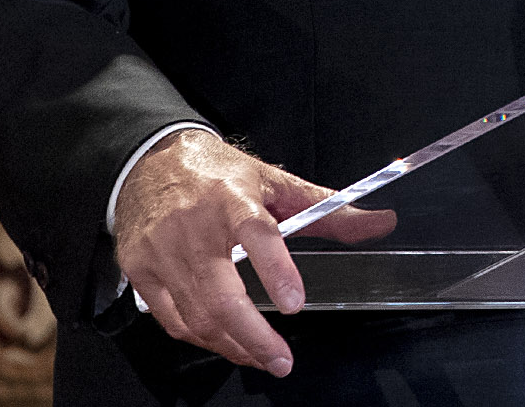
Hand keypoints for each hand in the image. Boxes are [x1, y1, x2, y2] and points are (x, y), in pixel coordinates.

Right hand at [111, 129, 392, 375]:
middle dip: (253, 336)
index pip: (258, 234)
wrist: (149, 163)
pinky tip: (225, 342)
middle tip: (282, 360)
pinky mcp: (139, 270)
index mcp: (233, 199)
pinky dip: (201, 338)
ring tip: (262, 357)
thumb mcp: (277, 184)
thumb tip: (385, 222)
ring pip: (196, 315)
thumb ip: (331, 210)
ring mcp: (161, 252)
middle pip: (220, 294)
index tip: (295, 304)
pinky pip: (171, 319)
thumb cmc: (221, 176)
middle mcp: (194, 227)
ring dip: (232, 344)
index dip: (276, 270)